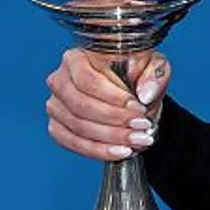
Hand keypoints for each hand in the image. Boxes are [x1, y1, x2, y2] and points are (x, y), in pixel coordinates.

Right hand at [44, 48, 172, 160]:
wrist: (131, 96)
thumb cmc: (138, 75)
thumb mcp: (153, 67)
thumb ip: (154, 75)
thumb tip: (144, 94)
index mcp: (77, 58)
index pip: (88, 80)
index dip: (113, 97)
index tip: (138, 108)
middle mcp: (59, 80)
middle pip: (81, 105)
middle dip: (115, 120)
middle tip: (142, 127)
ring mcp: (55, 105)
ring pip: (78, 127)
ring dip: (111, 138)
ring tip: (137, 140)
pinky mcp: (57, 127)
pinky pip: (73, 143)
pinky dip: (98, 150)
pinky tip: (120, 151)